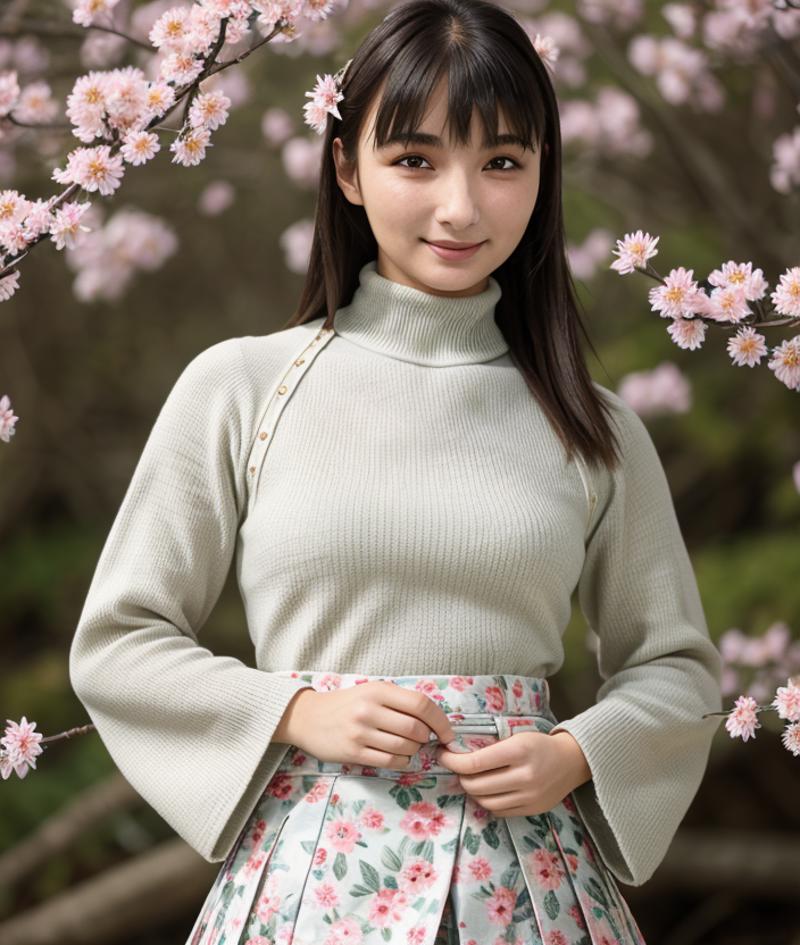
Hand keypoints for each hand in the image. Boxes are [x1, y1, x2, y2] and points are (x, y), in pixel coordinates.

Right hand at [276, 681, 457, 770]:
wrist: (308, 718)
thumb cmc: (346, 704)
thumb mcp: (371, 691)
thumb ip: (400, 701)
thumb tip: (436, 721)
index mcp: (378, 690)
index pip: (421, 705)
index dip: (440, 721)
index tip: (447, 733)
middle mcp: (369, 709)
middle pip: (416, 729)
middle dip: (426, 738)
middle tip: (421, 739)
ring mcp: (360, 732)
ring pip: (405, 748)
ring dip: (413, 751)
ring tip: (406, 746)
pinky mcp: (354, 753)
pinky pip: (390, 762)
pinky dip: (401, 762)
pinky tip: (396, 756)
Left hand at [436, 729, 590, 817]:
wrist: (572, 761)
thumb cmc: (540, 744)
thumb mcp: (516, 737)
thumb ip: (491, 748)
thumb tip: (458, 757)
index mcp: (518, 752)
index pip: (475, 763)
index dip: (453, 761)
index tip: (444, 755)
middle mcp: (524, 777)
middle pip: (476, 785)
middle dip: (460, 777)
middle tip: (457, 768)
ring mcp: (529, 797)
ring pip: (485, 802)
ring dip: (473, 792)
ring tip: (471, 780)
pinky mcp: (532, 810)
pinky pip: (499, 811)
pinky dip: (488, 802)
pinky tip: (488, 791)